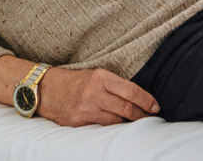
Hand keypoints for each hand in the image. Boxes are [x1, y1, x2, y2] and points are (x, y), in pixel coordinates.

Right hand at [37, 67, 159, 126]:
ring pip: (117, 121)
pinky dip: (113, 127)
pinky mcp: (80, 121)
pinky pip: (103, 127)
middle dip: (142, 115)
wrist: (47, 89)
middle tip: (151, 117)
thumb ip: (114, 85)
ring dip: (129, 123)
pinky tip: (118, 127)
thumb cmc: (75, 82)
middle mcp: (95, 92)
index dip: (146, 100)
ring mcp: (87, 108)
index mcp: (101, 77)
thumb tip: (138, 98)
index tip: (155, 106)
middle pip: (127, 108)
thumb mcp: (95, 75)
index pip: (131, 90)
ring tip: (136, 122)